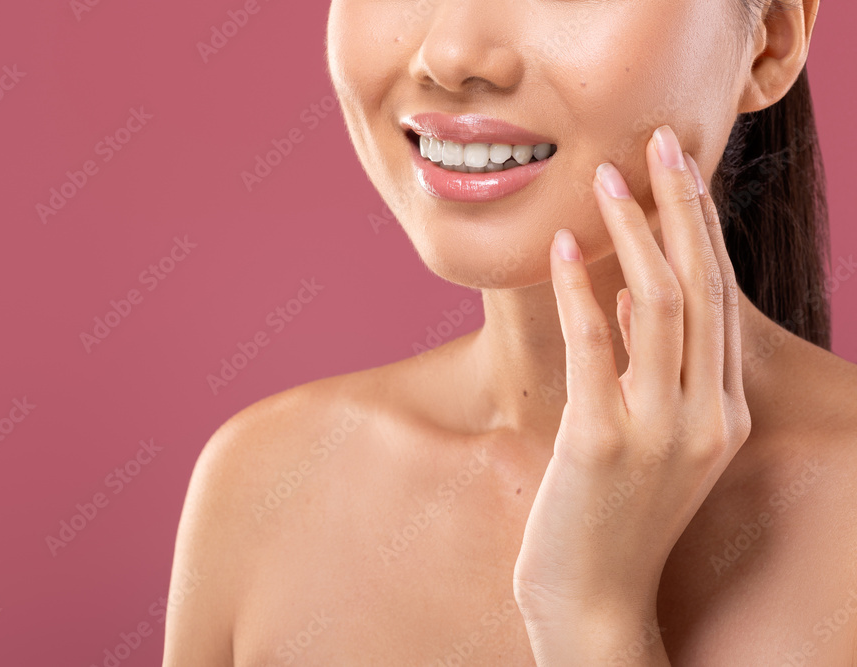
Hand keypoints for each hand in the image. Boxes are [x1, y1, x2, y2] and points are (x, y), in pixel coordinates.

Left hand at [512, 125, 751, 663]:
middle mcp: (707, 415)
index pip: (719, 296)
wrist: (596, 602)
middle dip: (680, 206)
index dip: (700, 227)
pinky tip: (564, 249)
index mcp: (724, 412)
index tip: (679, 173)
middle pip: (701, 285)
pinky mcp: (604, 441)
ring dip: (632, 231)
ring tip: (604, 180)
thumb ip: (655, 373)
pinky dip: (581, 290)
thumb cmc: (614, 517)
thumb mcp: (655, 443)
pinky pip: (597, 344)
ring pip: (659, 302)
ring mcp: (661, 429)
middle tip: (657, 143)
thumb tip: (629, 293)